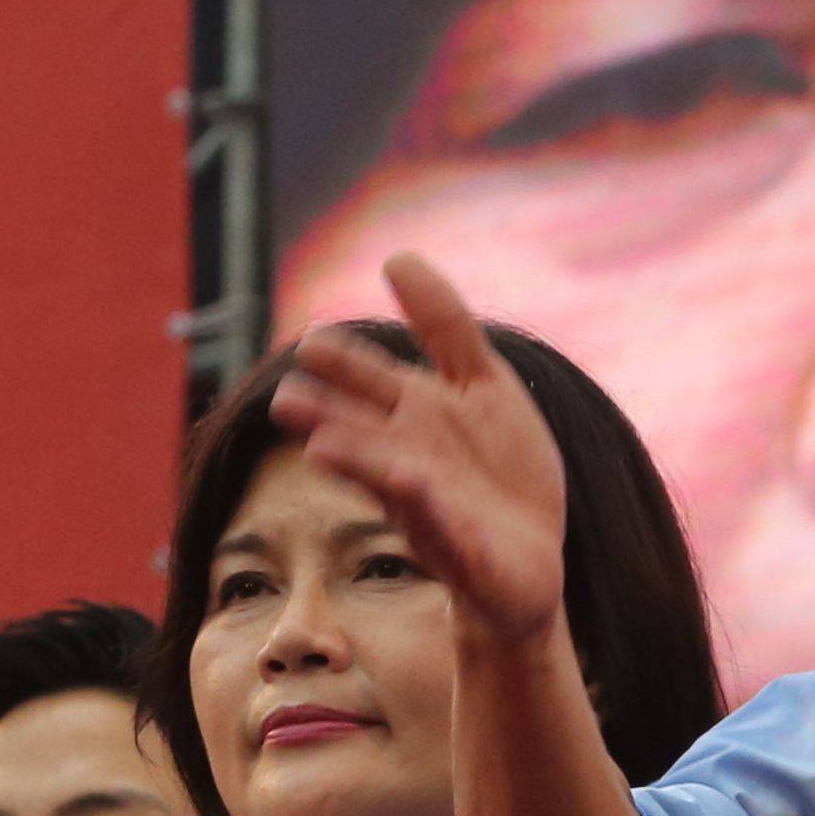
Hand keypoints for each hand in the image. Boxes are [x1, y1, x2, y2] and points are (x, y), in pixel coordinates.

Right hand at [278, 255, 572, 647]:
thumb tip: (396, 255)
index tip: (313, 346)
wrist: (528, 560)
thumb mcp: (485, 383)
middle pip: (361, 429)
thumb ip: (444, 324)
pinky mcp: (462, 549)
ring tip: (322, 447)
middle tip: (286, 400)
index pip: (370, 380)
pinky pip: (444, 529)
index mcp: (414, 413)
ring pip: (386, 478)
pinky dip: (430, 510)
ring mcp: (431, 505)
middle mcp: (409, 456)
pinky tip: (414, 486)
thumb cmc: (499, 469)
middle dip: (328, 417)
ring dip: (356, 463)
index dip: (345, 365)